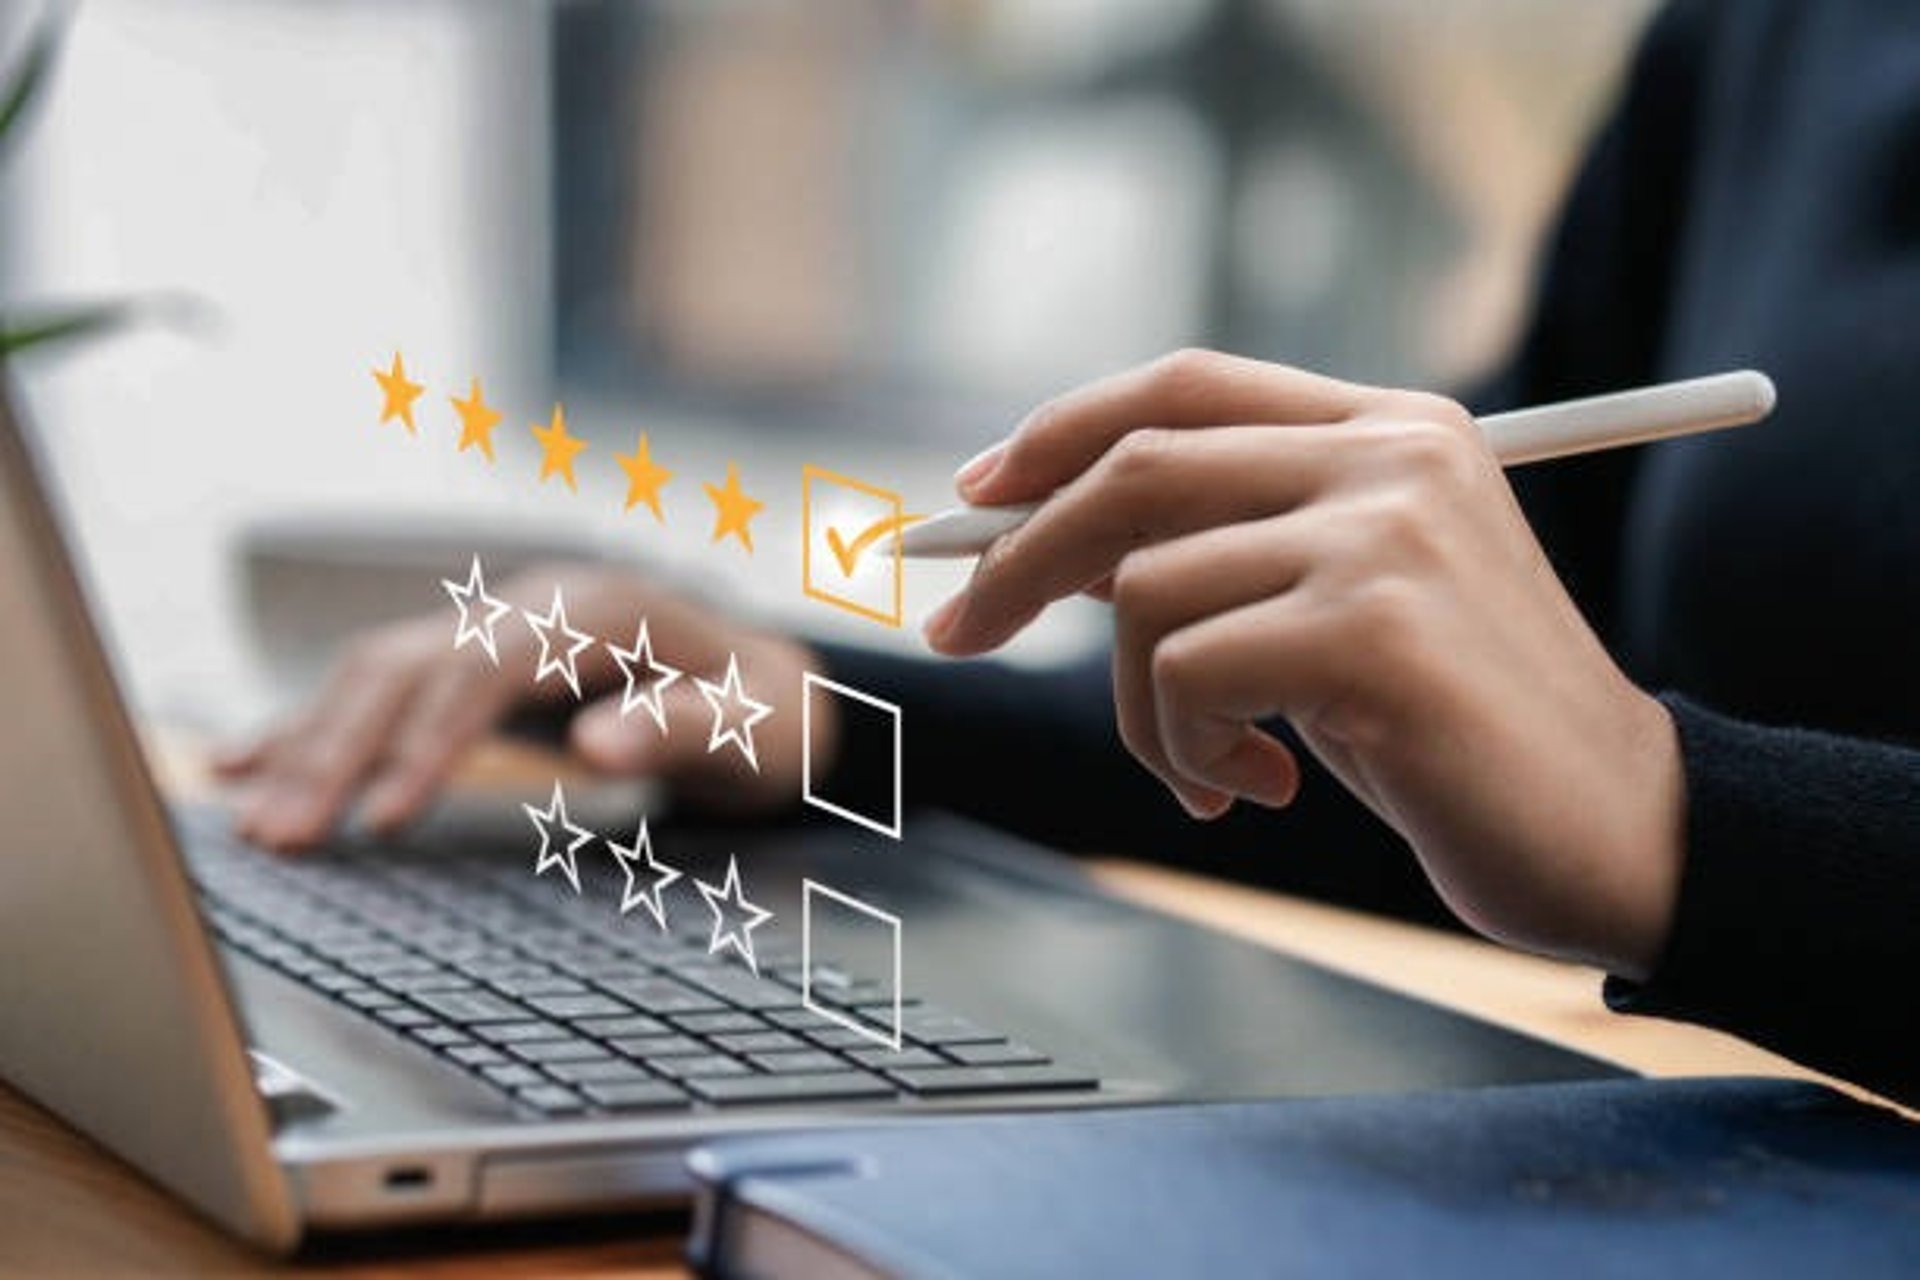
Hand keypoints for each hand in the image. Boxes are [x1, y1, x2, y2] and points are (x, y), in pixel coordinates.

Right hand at [217, 563, 822, 849]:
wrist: (770, 684)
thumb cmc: (763, 713)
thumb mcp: (750, 725)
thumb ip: (678, 727)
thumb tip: (596, 745)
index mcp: (595, 612)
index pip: (484, 669)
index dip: (430, 740)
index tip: (386, 816)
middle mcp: (530, 607)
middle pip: (407, 666)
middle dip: (338, 749)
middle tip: (282, 836)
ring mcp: (496, 629)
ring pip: (375, 673)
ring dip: (309, 744)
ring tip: (253, 823)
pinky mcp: (475, 663)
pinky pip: (378, 688)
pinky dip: (313, 726)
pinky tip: (246, 764)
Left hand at [924, 350, 1682, 977]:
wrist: (1618, 833)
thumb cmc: (1458, 734)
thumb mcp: (1339, 610)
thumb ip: (1230, 550)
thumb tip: (1044, 539)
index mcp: (1389, 431)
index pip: (1184, 386)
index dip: (1061, 431)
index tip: (976, 492)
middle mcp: (1390, 458)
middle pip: (1135, 466)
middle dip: (1016, 556)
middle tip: (958, 631)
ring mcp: (1385, 535)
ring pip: (1142, 589)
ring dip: (1137, 708)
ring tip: (1208, 768)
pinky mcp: (1372, 628)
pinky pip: (1182, 673)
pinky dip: (1179, 750)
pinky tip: (1249, 791)